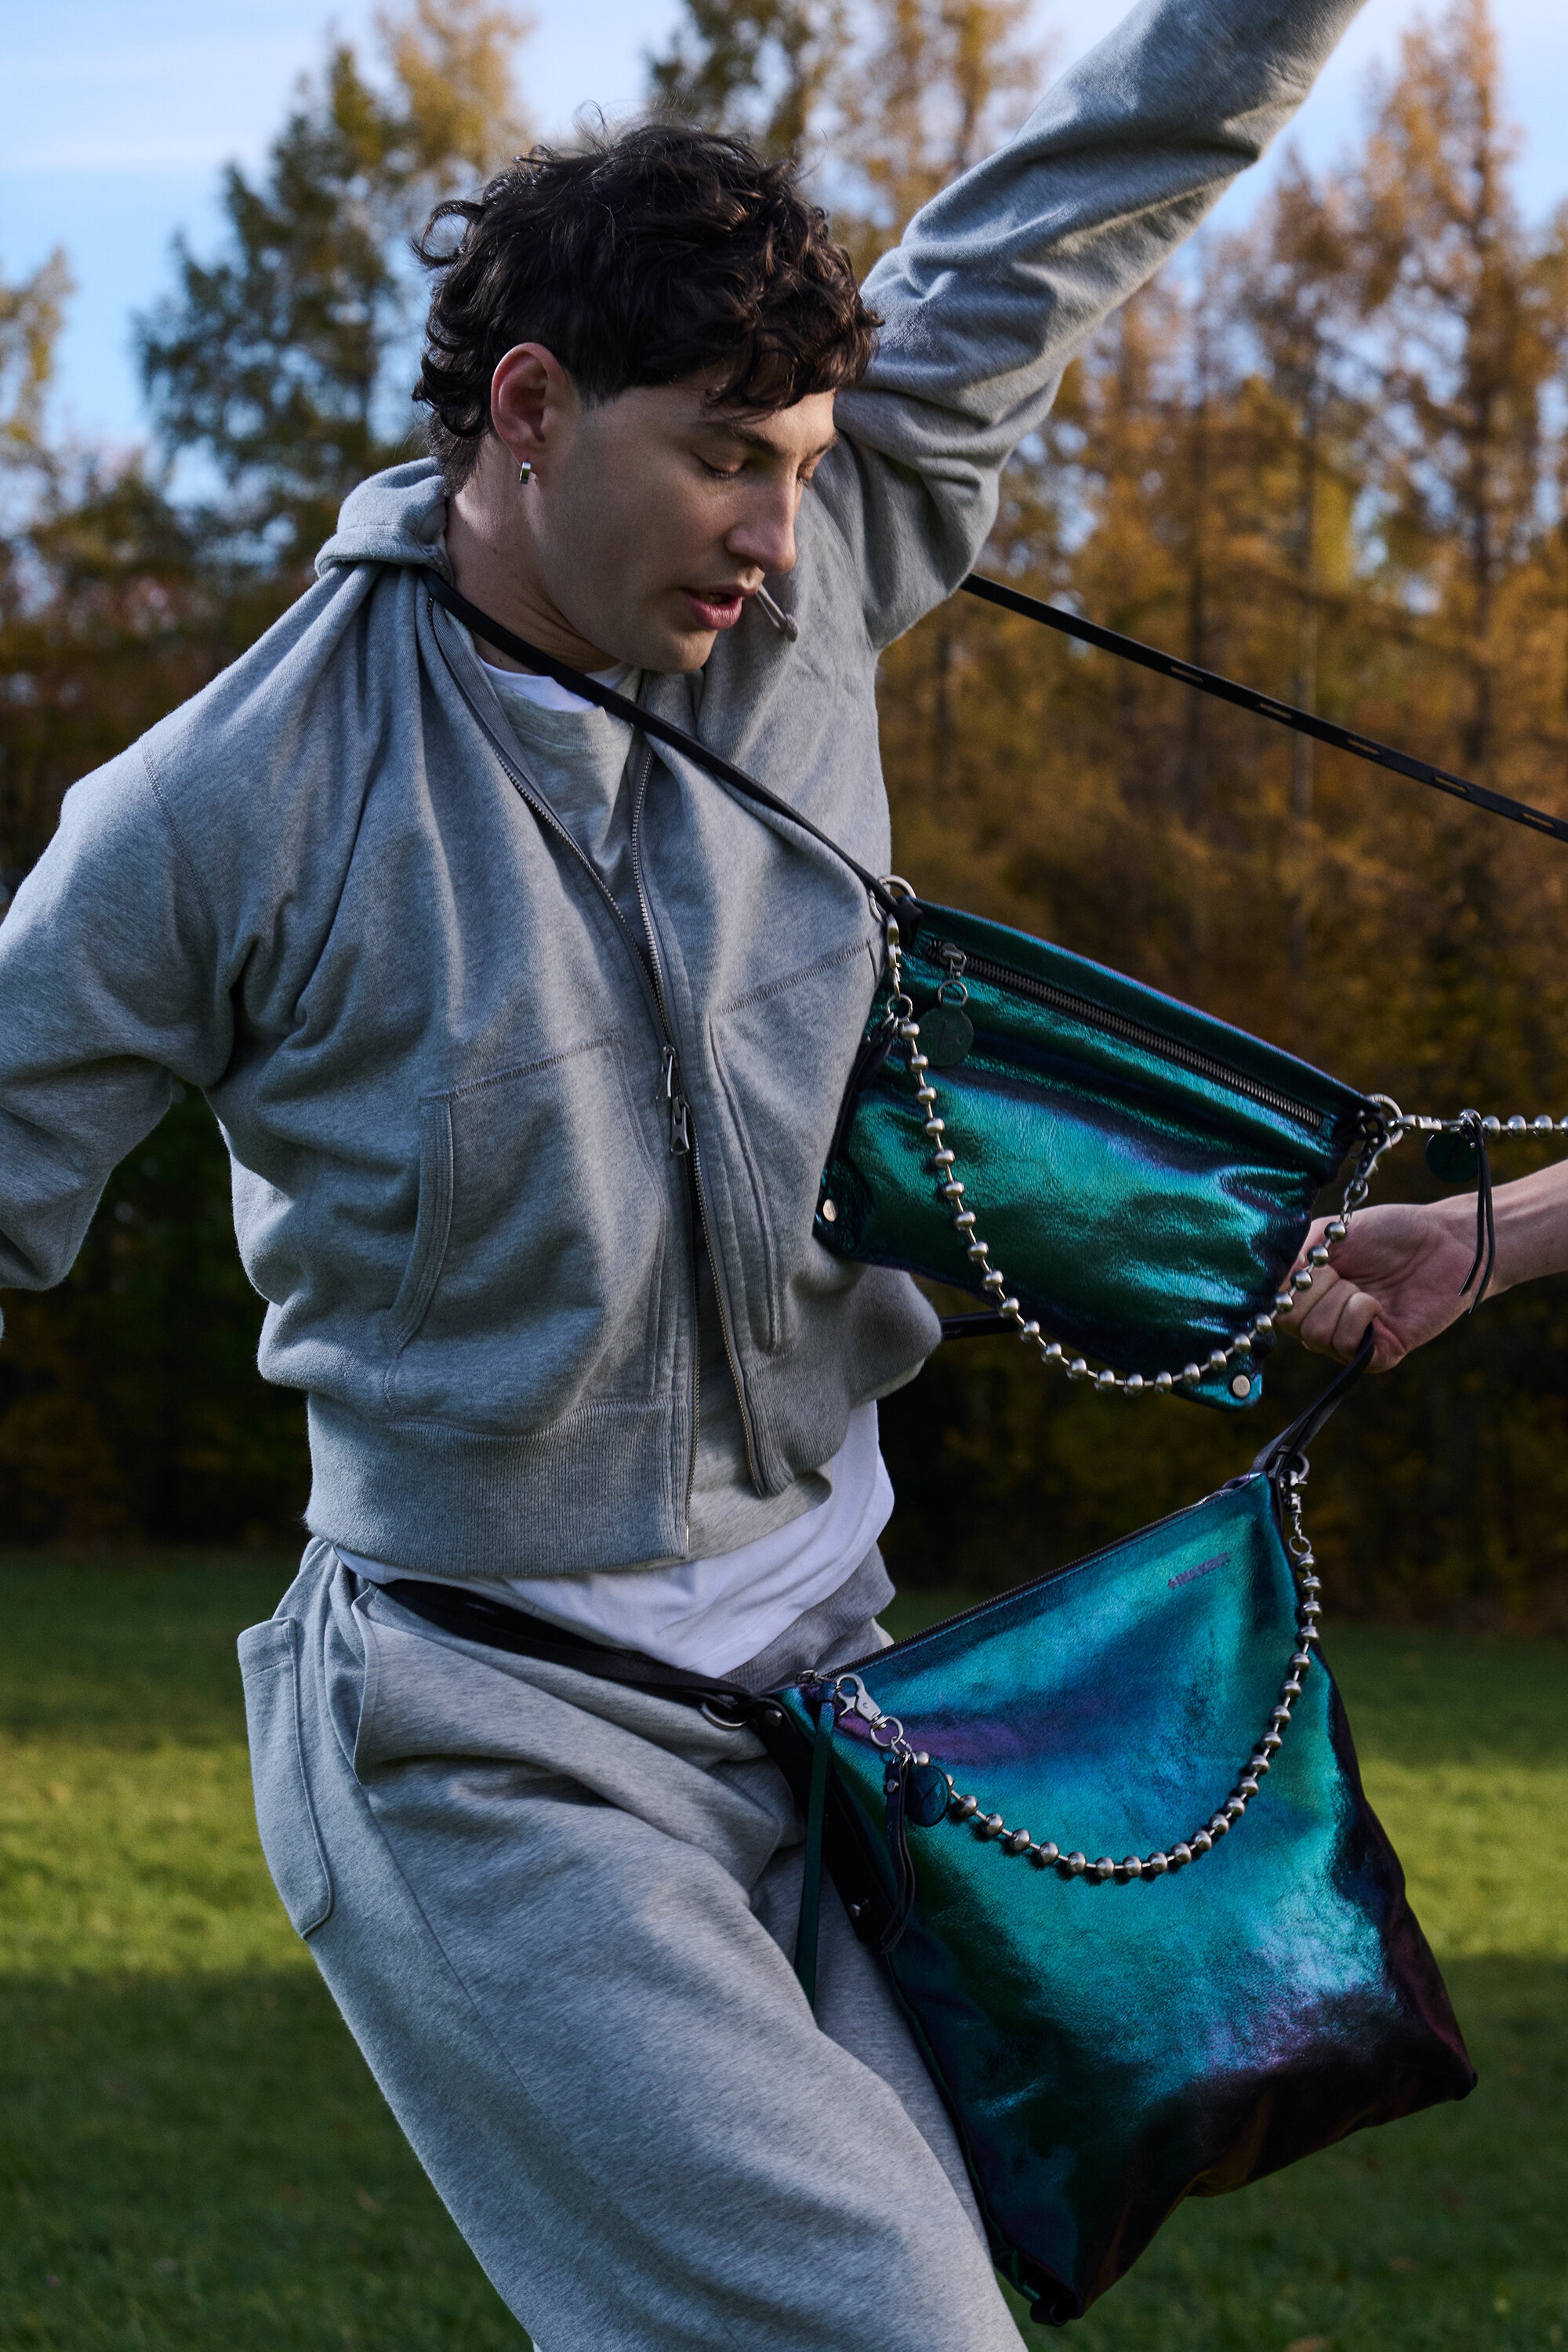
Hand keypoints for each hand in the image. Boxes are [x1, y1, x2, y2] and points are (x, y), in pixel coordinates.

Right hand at [1278, 1200, 1478, 1371]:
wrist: (1445, 1241)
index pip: (1272, 1306)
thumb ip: (1294, 1255)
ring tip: (1366, 1288)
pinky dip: (1360, 1317)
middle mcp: (1325, 1319)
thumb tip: (1266, 1282)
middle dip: (1315, 1289)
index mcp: (1309, 1293)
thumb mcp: (1330, 1232)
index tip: (1306, 1267)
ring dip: (1341, 1302)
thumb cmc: (1391, 1232)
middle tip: (1343, 1273)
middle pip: (1290, 1323)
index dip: (1284, 1288)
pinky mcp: (1379, 1354)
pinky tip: (1378, 1304)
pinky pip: (1348, 1346)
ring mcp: (1351, 1339)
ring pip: (1316, 1336)